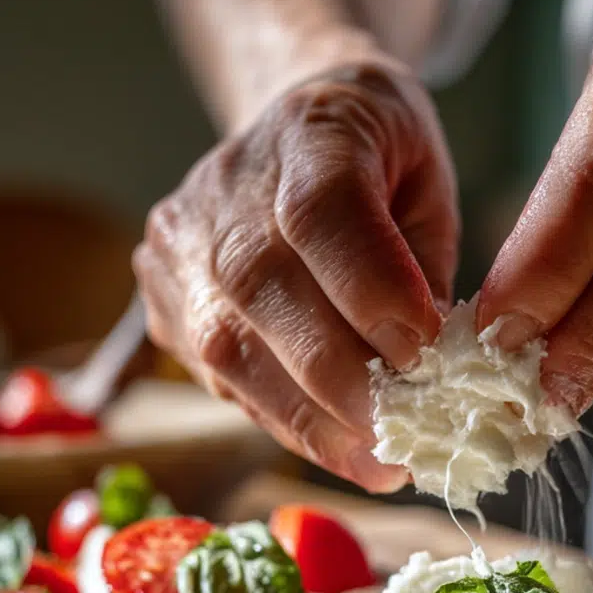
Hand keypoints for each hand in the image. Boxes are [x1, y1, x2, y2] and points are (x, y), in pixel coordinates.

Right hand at [135, 63, 457, 490]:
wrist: (294, 130)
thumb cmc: (379, 160)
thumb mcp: (428, 185)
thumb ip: (422, 267)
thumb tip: (423, 369)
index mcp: (307, 128)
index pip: (318, 210)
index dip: (370, 288)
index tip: (425, 352)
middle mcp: (224, 185)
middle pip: (263, 289)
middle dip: (341, 382)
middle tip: (403, 441)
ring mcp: (181, 244)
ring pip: (230, 349)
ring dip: (310, 421)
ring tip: (375, 464)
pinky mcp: (164, 299)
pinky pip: (222, 376)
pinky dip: (286, 420)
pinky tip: (336, 445)